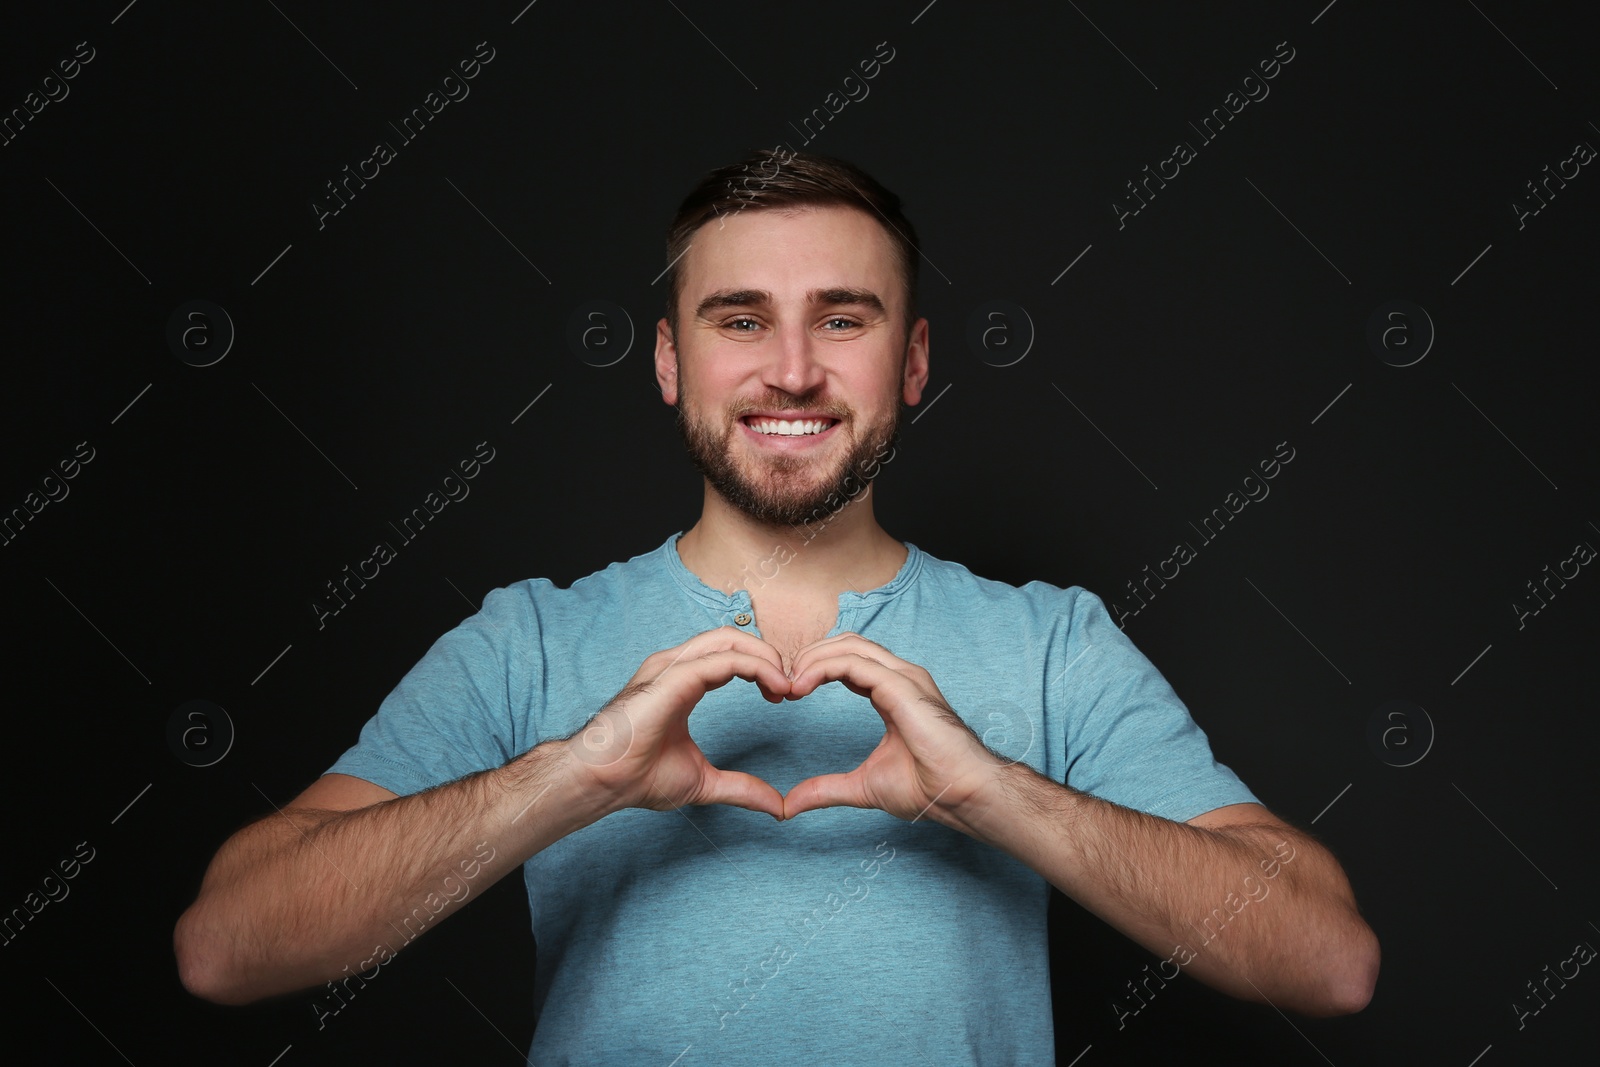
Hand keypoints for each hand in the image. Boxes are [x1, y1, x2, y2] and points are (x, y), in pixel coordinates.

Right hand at [563, 627, 789, 818]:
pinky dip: (756, 666)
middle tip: (791, 687)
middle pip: (733, 639)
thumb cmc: (638, 777)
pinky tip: (775, 686)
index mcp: (683, 683)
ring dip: (766, 657)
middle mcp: (677, 667)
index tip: (782, 696)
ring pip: (730, 640)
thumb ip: (742, 788)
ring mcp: (673, 667)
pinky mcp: (673, 675)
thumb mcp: (704, 781)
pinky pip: (724, 659)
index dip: (762, 669)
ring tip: (786, 684)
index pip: (730, 656)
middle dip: (769, 656)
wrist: (603, 782)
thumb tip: (777, 807)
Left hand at [782, 633, 1000, 824]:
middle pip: (846, 644)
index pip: (848, 661)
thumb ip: (825, 789)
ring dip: (813, 659)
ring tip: (790, 684)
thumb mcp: (862, 787)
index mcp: (893, 692)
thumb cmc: (929, 788)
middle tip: (783, 684)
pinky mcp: (903, 686)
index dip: (815, 669)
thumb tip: (789, 806)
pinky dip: (823, 668)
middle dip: (810, 657)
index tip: (789, 693)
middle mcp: (900, 677)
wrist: (962, 795)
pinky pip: (855, 663)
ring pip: (849, 646)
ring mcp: (904, 677)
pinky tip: (802, 687)